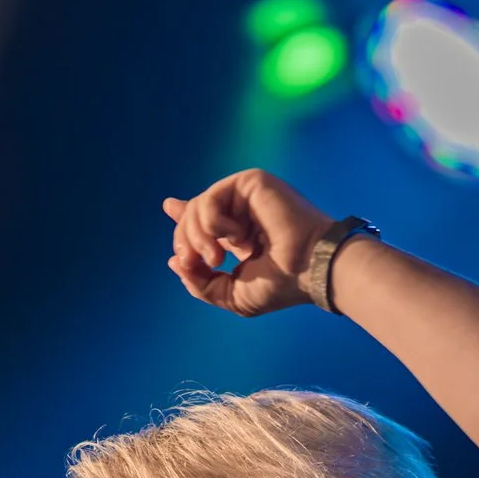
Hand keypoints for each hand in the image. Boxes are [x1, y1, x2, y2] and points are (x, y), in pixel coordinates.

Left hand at [162, 168, 335, 317]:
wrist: (309, 268)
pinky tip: (234, 237)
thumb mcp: (232, 294)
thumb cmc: (280, 285)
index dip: (184, 215)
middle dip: (184, 242)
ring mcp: (245, 197)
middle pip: (192, 216)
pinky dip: (211, 223)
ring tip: (216, 259)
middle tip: (196, 263)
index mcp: (239, 236)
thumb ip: (201, 283)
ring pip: (195, 208)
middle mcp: (241, 214)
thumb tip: (175, 262)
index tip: (170, 206)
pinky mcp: (249, 183)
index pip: (205, 220)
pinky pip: (208, 199)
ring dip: (196, 238)